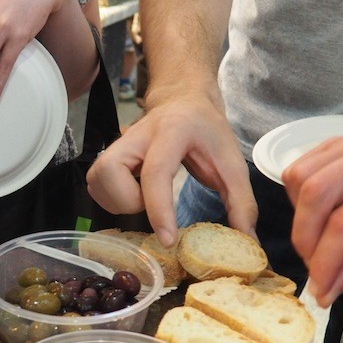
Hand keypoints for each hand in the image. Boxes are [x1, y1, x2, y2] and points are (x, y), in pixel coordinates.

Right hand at [86, 89, 257, 244]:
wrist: (184, 102)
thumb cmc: (207, 131)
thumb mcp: (233, 162)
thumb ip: (241, 201)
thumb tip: (247, 240)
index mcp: (170, 132)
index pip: (155, 172)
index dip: (158, 210)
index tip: (168, 239)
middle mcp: (136, 135)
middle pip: (109, 172)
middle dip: (127, 201)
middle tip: (150, 205)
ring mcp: (116, 144)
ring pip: (97, 181)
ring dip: (118, 202)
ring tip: (144, 199)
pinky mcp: (106, 155)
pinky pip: (95, 185)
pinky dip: (111, 199)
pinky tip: (133, 195)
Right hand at [283, 136, 342, 305]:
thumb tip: (323, 292)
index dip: (325, 259)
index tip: (319, 287)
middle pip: (315, 194)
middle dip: (305, 238)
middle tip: (313, 264)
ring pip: (299, 180)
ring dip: (299, 218)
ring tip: (319, 236)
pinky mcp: (333, 144)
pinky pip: (297, 172)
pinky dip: (297, 200)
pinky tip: (318, 213)